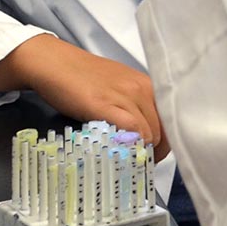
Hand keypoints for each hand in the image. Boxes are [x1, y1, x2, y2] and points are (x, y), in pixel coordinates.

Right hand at [0, 35, 167, 156]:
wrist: (55, 63)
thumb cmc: (84, 77)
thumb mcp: (118, 87)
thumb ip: (134, 106)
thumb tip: (145, 134)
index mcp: (147, 84)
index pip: (171, 117)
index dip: (168, 140)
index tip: (157, 153)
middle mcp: (141, 88)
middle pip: (163, 129)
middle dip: (157, 151)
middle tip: (143, 163)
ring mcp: (124, 96)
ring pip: (150, 132)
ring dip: (144, 152)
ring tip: (133, 161)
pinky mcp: (104, 105)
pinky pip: (131, 129)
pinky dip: (132, 145)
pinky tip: (123, 153)